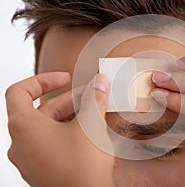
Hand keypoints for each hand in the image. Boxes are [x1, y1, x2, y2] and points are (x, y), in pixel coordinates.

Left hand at [6, 72, 113, 186]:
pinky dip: (68, 131)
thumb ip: (94, 98)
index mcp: (24, 127)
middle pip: (41, 109)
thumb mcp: (90, 125)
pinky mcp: (43, 169)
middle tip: (92, 96)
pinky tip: (88, 131)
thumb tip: (100, 82)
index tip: (64, 79)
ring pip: (48, 126)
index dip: (43, 80)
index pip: (19, 92)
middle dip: (69, 99)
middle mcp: (21, 143)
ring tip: (94, 112)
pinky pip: (52, 142)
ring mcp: (30, 158)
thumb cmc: (81, 168)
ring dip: (71, 115)